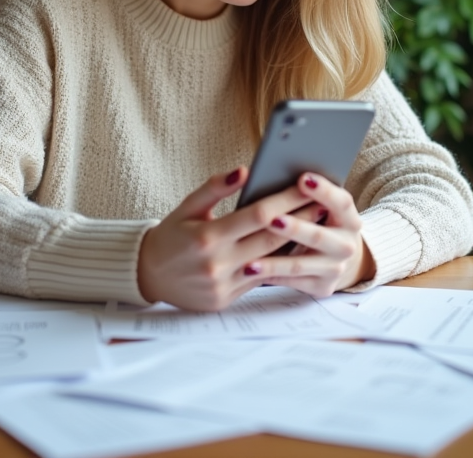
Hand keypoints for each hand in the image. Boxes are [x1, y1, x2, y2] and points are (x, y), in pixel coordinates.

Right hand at [136, 167, 324, 310]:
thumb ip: (215, 188)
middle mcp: (217, 263)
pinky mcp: (226, 300)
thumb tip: (244, 171)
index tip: (305, 186)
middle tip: (323, 204)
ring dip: (296, 244)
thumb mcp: (186, 207)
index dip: (285, 200)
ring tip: (317, 227)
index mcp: (207, 236)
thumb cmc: (170, 236)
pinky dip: (278, 265)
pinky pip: (259, 281)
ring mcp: (223, 285)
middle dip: (300, 220)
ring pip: (270, 263)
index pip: (258, 214)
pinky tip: (296, 251)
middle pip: (271, 239)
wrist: (148, 275)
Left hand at [246, 173, 375, 297]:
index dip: (324, 191)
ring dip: (274, 262)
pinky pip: (292, 282)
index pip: (341, 202)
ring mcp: (335, 268)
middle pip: (319, 236)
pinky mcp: (322, 287)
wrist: (335, 257)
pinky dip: (270, 276)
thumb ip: (306, 197)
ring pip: (300, 264)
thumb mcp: (322, 208)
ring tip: (250, 260)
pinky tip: (250, 272)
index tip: (302, 178)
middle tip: (271, 220)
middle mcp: (347, 245)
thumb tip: (274, 179)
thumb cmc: (319, 222)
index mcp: (349, 218)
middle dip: (295, 228)